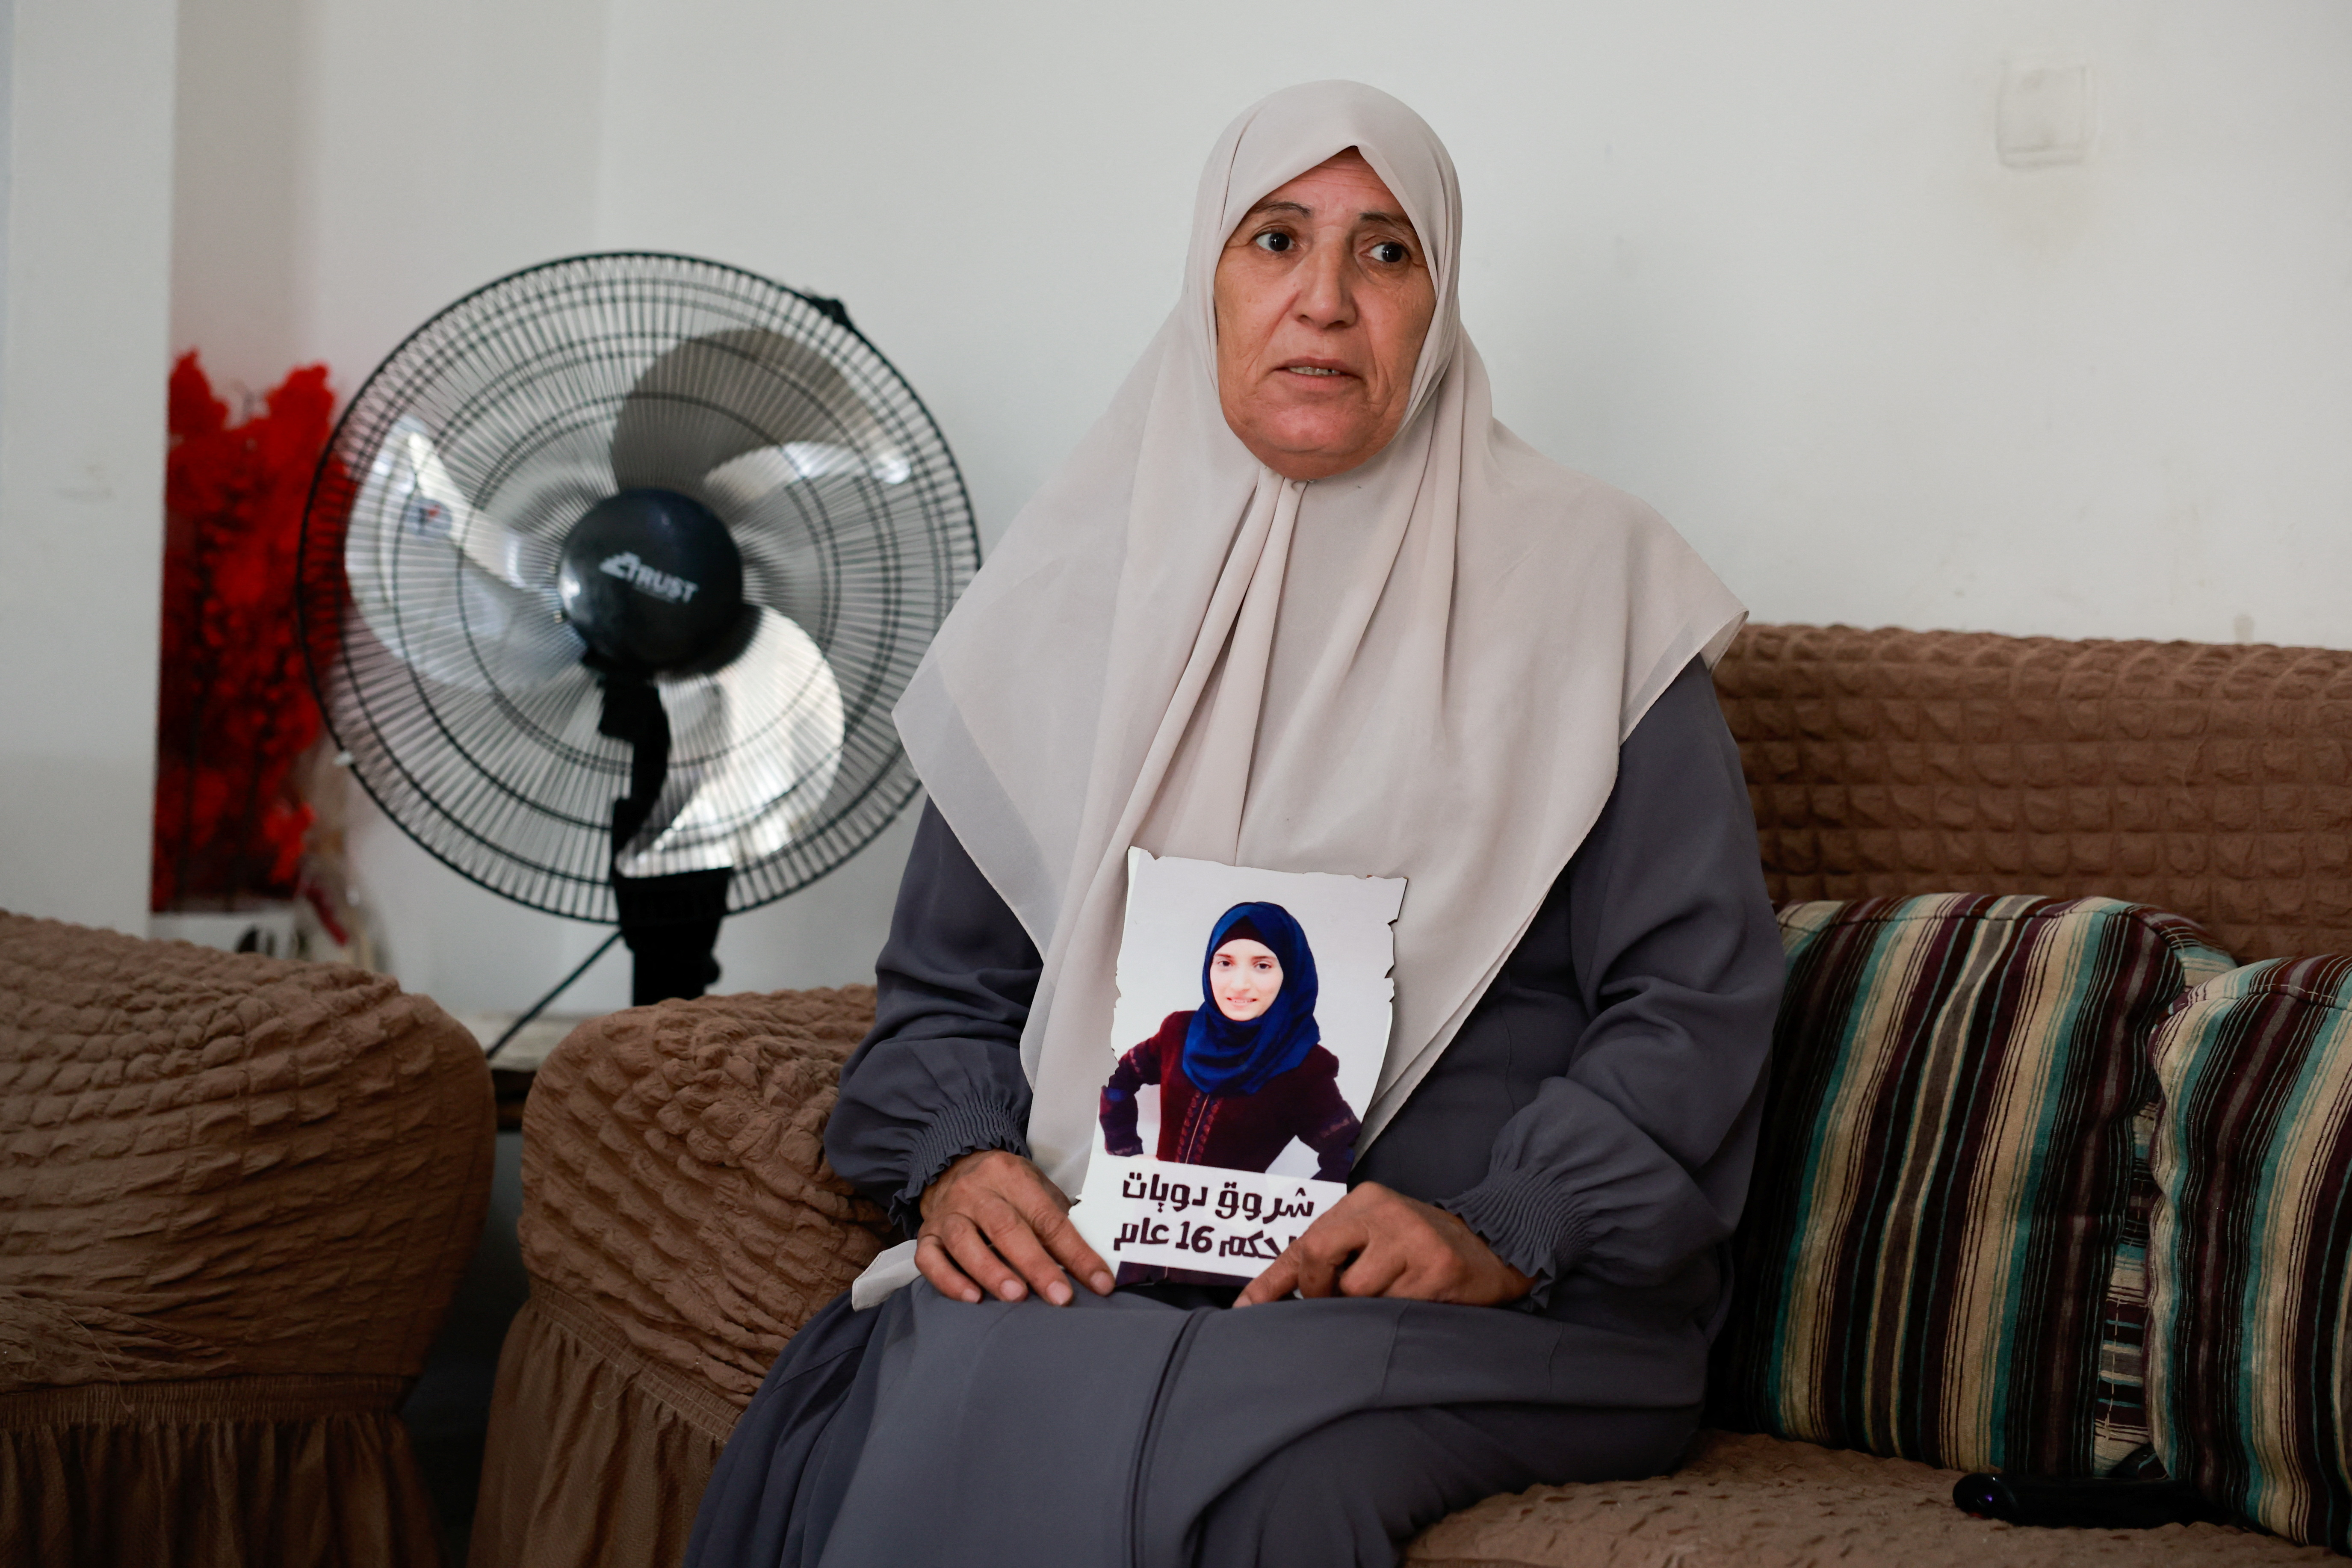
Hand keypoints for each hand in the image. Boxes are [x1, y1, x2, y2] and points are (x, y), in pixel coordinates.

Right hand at [916, 1149, 1114, 1305]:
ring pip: (965, 1241)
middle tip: (1059, 1296)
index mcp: (1011, 1176)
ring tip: (1016, 1296)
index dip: (1076, 1251)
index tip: (1100, 1283)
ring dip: (992, 1271)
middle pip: (1006, 1227)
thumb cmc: (1005, 1188)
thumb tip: (1093, 1266)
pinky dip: (949, 1280)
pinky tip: (971, 1298)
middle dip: (1035, 1264)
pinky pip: (929, 1259)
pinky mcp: (926, 1235)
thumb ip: (1058, 1221)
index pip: (1048, 1216)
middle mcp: (975, 1192)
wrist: (952, 1166)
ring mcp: (948, 1213)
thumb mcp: (1036, 1190)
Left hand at [1234, 1181, 1534, 1307]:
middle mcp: (1385, 1212)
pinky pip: (1396, 1308)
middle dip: (1320, 1291)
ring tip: (1394, 1295)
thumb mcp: (1372, 1238)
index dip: (1270, 1283)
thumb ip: (1329, 1259)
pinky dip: (1398, 1315)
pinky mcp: (1438, 1268)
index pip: (1303, 1242)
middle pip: (1318, 1258)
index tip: (1245, 1312)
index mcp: (1363, 1201)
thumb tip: (1269, 1301)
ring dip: (1367, 1308)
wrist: (1495, 1244)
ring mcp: (1413, 1238)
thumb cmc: (1421, 1248)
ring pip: (1357, 1292)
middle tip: (1339, 1302)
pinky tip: (1417, 1301)